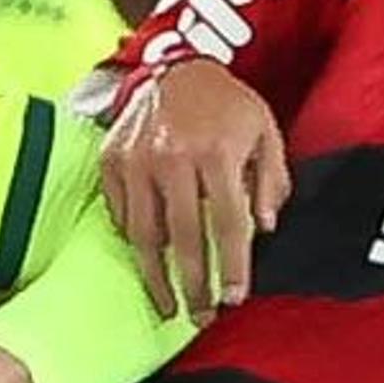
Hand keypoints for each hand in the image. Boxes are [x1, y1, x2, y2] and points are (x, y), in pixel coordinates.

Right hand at [101, 60, 285, 321]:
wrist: (172, 65)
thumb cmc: (225, 103)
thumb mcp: (264, 130)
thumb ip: (272, 179)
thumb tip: (264, 227)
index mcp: (217, 152)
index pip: (226, 222)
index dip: (230, 265)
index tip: (233, 299)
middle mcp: (172, 157)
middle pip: (182, 237)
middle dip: (193, 284)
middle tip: (200, 317)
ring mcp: (136, 160)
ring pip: (142, 233)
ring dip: (155, 276)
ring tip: (168, 304)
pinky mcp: (111, 161)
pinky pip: (119, 213)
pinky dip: (132, 240)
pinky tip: (147, 261)